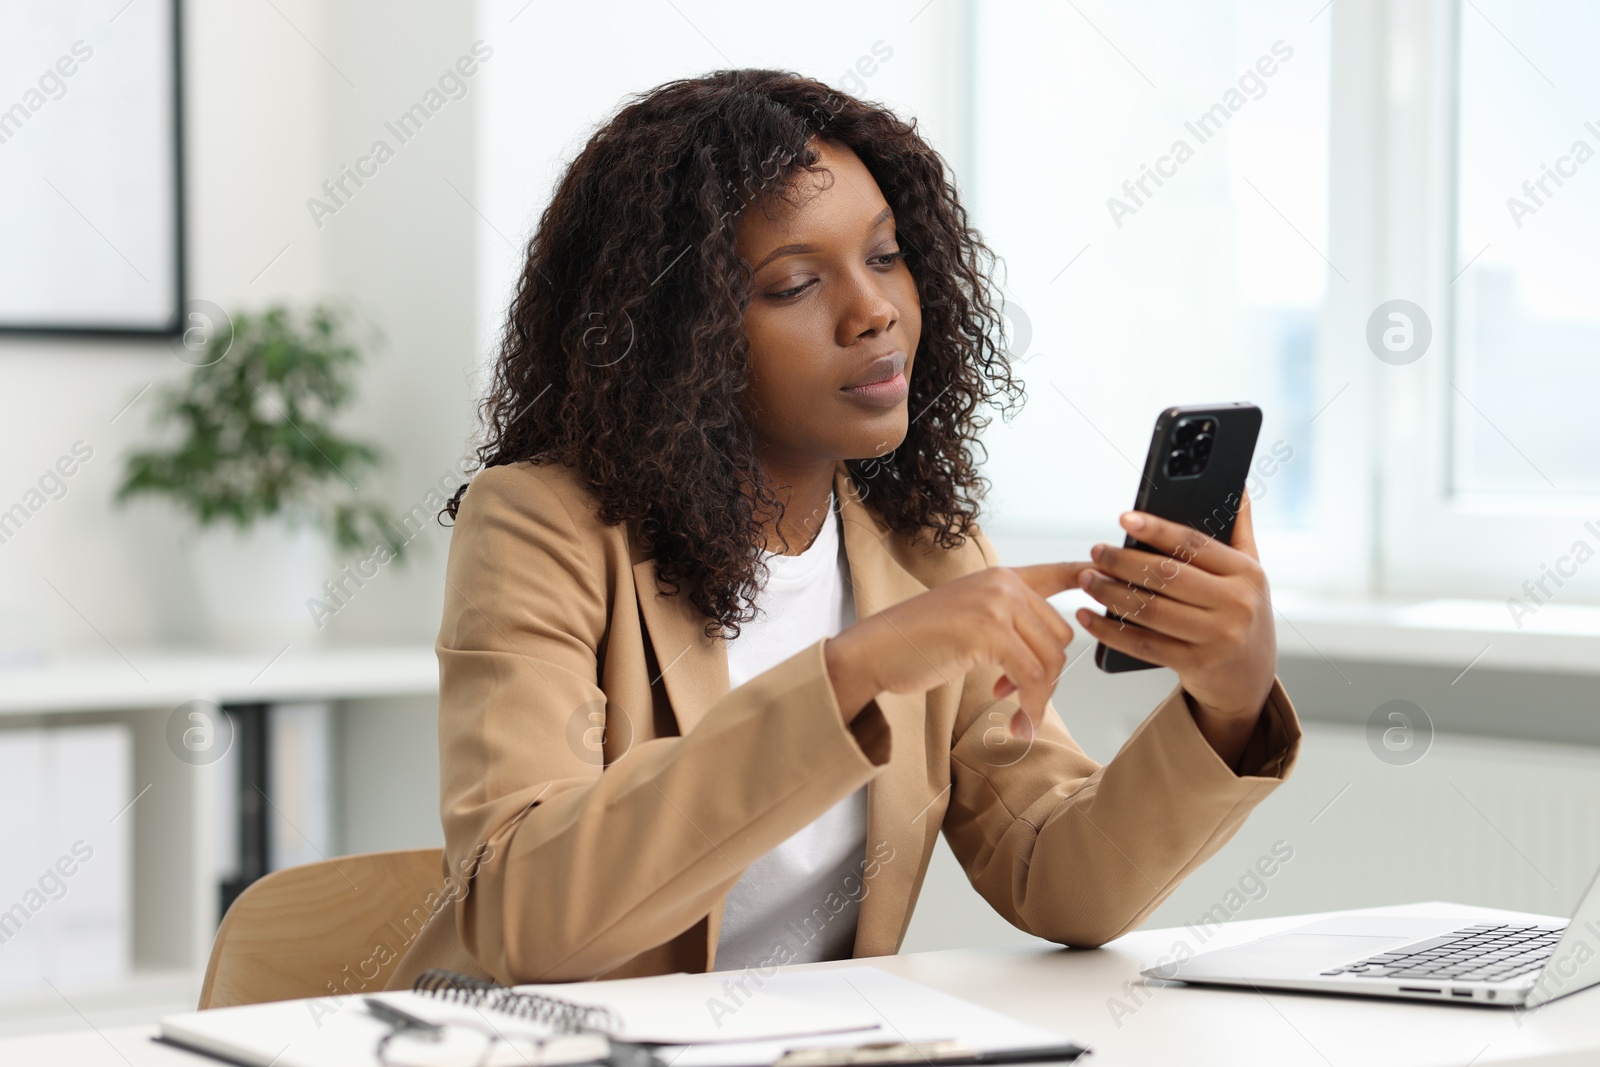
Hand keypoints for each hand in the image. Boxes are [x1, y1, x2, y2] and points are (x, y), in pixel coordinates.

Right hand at [824, 561, 1089, 737]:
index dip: (1084, 575)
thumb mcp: (966, 618)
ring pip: (1050, 660)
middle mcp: (1002, 583)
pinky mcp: (988, 631)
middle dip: (1047, 676)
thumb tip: (1044, 656)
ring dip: (1039, 699)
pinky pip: (1031, 678)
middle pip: (1060, 636)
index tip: (1100, 577)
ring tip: (1019, 719)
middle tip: (1020, 700)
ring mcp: (996, 603)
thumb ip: (1004, 622)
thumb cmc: (914, 642)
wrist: (874, 651)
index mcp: (998, 576)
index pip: (1055, 572)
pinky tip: (1018, 725)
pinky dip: (1030, 708)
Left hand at [1072, 490, 1276, 765]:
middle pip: (1167, 576)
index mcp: (1247, 573)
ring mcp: (1217, 638)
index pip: (1195, 544)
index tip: (1124, 518)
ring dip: (1111, 593)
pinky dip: (1109, 630)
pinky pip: (1142, 643)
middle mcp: (1236, 605)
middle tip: (1095, 552)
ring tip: (1087, 579)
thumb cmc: (1242, 614)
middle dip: (1123, 562)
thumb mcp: (1252, 572)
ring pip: (1151, 610)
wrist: (1250, 679)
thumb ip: (1239, 529)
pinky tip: (1088, 615)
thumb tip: (1238, 485)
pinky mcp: (1195, 664)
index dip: (1157, 529)